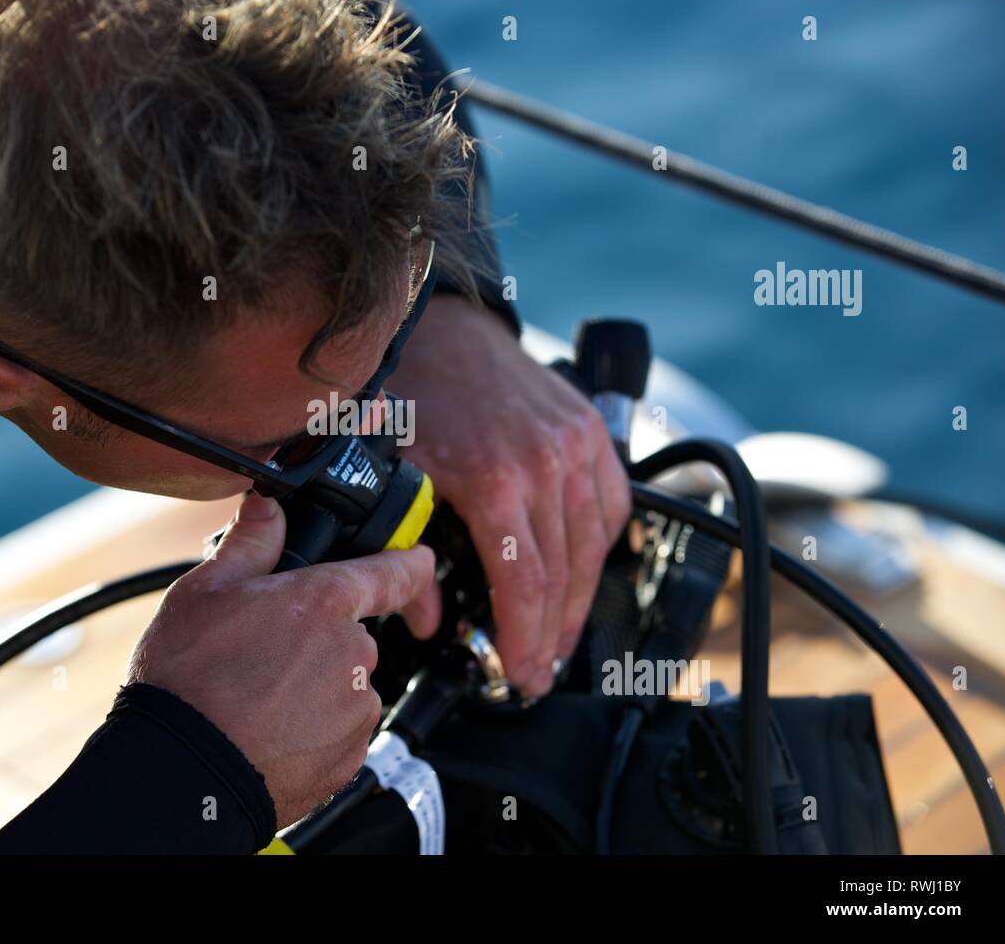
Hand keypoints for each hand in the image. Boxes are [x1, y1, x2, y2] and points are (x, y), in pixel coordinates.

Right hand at [128, 493, 434, 827]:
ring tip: (258, 696)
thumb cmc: (188, 681)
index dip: (410, 561)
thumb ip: (250, 543)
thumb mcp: (203, 592)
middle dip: (318, 636)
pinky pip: (341, 730)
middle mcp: (355, 654)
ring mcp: (356, 709)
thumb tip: (268, 508)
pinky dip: (314, 728)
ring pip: (347, 683)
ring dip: (316, 685)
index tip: (417, 559)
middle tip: (265, 650)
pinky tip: (268, 729)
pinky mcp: (350, 758)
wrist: (184, 772)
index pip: (395, 571)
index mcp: (325, 602)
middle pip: (353, 633)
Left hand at [386, 295, 631, 696]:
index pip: (525, 582)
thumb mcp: (392, 475)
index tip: (521, 675)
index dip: (525, 639)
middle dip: (553, 634)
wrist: (440, 329)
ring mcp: (576, 444)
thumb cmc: (412, 395)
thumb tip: (425, 618)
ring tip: (558, 636)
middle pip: (563, 573)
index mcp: (495, 478)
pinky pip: (611, 504)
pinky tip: (580, 571)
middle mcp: (546, 462)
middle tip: (539, 671)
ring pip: (593, 546)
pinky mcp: (590, 431)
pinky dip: (599, 545)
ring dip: (579, 600)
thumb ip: (405, 550)